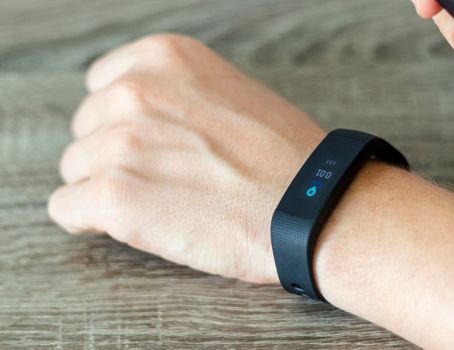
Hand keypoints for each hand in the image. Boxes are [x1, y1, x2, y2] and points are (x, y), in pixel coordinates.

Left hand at [48, 34, 324, 283]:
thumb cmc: (281, 159)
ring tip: (161, 204)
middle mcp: (134, 91)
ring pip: (75, 169)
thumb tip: (141, 123)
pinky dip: (90, 221)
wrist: (310, 204)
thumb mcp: (228, 95)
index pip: (102, 86)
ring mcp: (120, 142)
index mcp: (163, 58)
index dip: (122, 123)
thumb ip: (177, 97)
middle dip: (115, 157)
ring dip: (108, 189)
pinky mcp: (113, 195)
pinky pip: (66, 208)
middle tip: (162, 180)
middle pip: (87, 130)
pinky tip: (135, 225)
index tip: (147, 144)